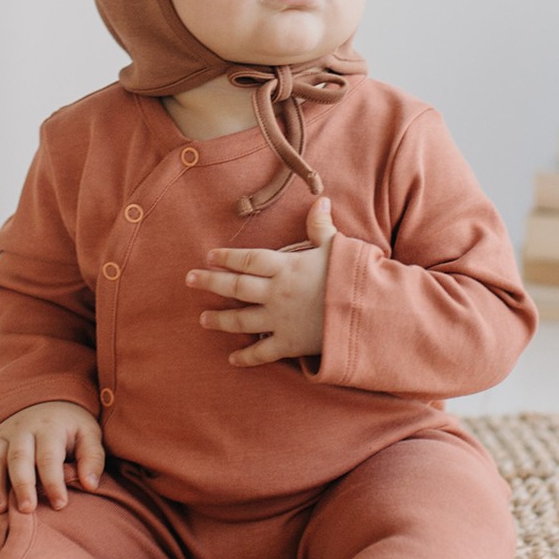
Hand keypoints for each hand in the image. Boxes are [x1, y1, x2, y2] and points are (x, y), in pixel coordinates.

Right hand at [0, 401, 104, 514]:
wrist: (48, 403)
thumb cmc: (72, 428)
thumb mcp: (89, 435)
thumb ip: (92, 459)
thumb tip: (91, 485)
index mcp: (49, 427)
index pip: (49, 456)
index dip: (54, 481)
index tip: (61, 505)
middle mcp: (22, 430)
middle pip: (18, 457)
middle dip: (22, 485)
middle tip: (27, 510)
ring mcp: (2, 437)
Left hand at [185, 195, 336, 366]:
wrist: (369, 314)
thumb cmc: (353, 277)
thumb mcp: (337, 247)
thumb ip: (321, 227)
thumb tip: (321, 200)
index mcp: (286, 267)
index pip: (248, 260)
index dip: (227, 257)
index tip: (210, 256)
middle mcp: (277, 292)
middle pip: (236, 287)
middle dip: (210, 283)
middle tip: (189, 280)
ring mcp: (281, 320)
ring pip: (241, 320)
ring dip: (220, 320)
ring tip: (203, 319)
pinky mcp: (290, 344)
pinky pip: (262, 352)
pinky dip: (246, 356)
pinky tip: (232, 358)